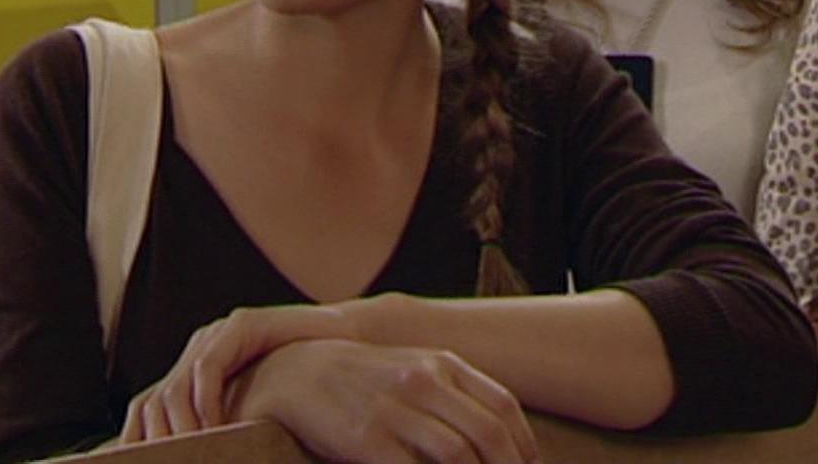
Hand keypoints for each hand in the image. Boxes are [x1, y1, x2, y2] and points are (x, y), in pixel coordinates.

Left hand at [121, 303, 359, 440]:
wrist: (353, 340)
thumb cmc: (314, 383)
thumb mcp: (261, 412)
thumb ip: (233, 431)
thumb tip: (220, 462)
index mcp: (197, 372)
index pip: (147, 409)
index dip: (138, 442)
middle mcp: (200, 350)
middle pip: (150, 403)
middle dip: (153, 444)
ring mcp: (218, 335)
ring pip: (174, 389)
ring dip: (179, 428)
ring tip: (194, 456)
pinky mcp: (241, 325)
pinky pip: (208, 368)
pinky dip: (205, 401)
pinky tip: (217, 428)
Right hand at [229, 338, 539, 463]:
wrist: (294, 372)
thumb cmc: (361, 378)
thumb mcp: (413, 369)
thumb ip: (452, 393)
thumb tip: (494, 438)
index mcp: (441, 364)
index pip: (503, 407)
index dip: (523, 446)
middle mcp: (423, 381)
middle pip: (488, 435)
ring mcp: (395, 409)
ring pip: (459, 455)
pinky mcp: (366, 439)